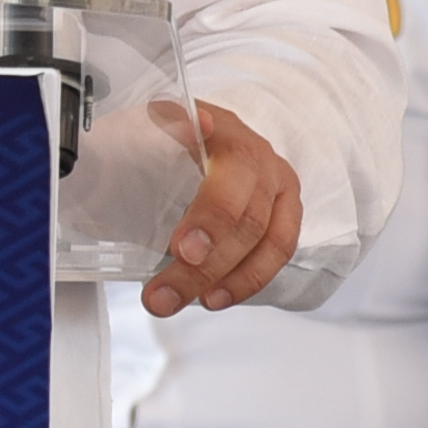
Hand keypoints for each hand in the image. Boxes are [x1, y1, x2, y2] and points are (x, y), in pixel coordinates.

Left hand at [141, 101, 307, 316]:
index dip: (208, 208)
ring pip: (265, 237)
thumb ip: (144, 136)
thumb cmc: (163, 145)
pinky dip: (246, 280)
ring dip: (226, 278)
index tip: (182, 248)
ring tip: (182, 300)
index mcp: (217, 127)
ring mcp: (276, 182)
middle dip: (207, 259)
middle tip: (165, 290)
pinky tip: (214, 297)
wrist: (197, 146)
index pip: (226, 166)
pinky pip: (278, 251)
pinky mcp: (286, 211)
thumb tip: (171, 128)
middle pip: (243, 212)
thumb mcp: (141, 134)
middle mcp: (255, 152)